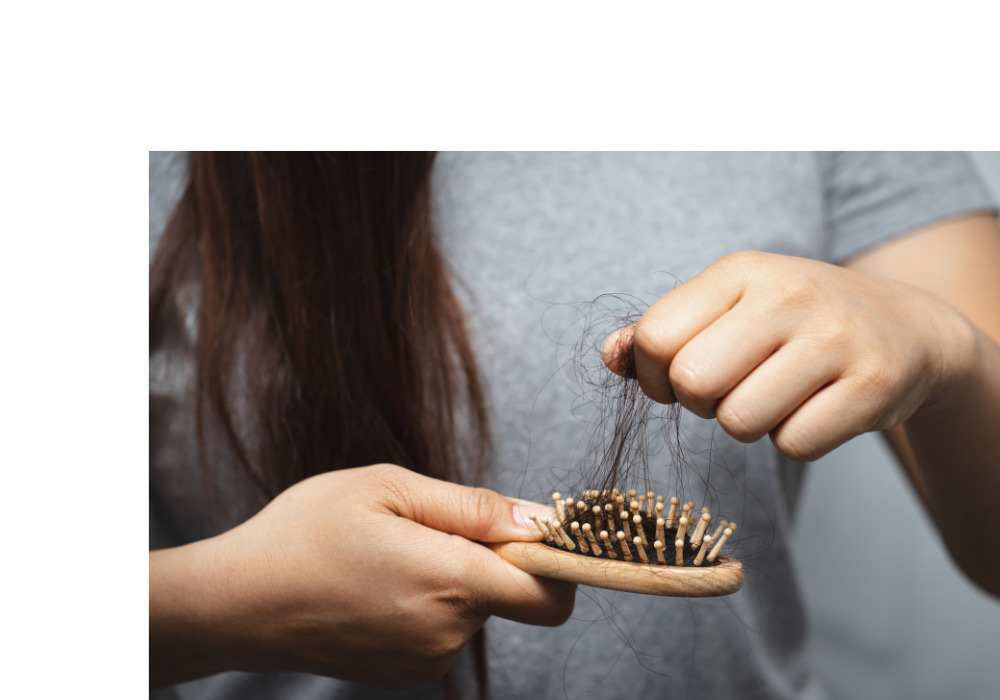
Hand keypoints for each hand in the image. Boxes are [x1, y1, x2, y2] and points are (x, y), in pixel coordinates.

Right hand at [149, 464, 574, 687]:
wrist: (235, 602)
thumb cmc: (304, 533)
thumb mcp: (387, 488)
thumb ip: (472, 507)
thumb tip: (537, 519)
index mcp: (449, 581)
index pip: (551, 594)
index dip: (558, 562)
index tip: (534, 534)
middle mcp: (446, 632)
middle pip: (508, 594)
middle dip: (483, 557)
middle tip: (421, 528)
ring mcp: (424, 660)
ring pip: (471, 609)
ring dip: (449, 579)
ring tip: (386, 555)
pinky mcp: (403, 674)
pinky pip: (441, 630)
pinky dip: (425, 604)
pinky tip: (376, 584)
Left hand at [604, 251, 975, 461]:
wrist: (908, 329)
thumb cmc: (797, 322)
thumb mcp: (729, 307)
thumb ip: (663, 331)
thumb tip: (610, 356)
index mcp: (740, 271)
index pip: (655, 337)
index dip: (654, 375)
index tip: (680, 377)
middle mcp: (787, 295)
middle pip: (692, 383)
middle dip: (700, 403)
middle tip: (731, 389)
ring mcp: (835, 338)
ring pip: (739, 423)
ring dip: (748, 424)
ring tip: (776, 394)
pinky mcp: (873, 385)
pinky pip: (794, 445)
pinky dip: (796, 439)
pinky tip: (816, 407)